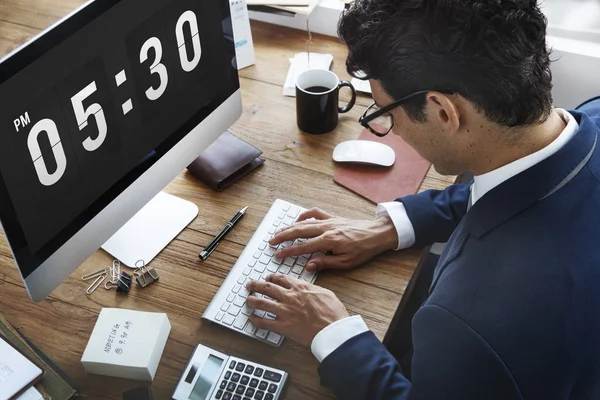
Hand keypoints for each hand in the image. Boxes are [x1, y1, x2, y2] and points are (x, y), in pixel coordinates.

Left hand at [246, 274, 348, 346]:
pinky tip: (252, 319)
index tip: (268, 278)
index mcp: (300, 287)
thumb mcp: (326, 293)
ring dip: (252, 301)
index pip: (281, 279)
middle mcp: (290, 297)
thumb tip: (308, 287)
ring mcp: (284, 311)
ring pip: (262, 303)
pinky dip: (256, 320)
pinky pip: (264, 322)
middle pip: (267, 287)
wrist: (333, 330)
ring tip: (247, 300)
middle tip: (250, 285)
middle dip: (256, 285)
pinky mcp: (283, 326)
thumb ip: (312, 289)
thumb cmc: (333, 314)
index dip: (272, 277)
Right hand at [270, 208, 397, 270]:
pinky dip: (305, 215)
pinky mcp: (333, 217)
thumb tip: (308, 265)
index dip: (288, 251)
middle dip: (283, 236)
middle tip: (271, 241)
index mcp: (329, 241)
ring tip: (278, 232)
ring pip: (304, 222)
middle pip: (299, 231)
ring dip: (289, 226)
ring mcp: (329, 220)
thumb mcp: (346, 262)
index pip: (303, 246)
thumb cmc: (363, 250)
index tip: (277, 254)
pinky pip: (315, 213)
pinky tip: (298, 219)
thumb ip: (325, 263)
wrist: (377, 233)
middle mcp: (326, 228)